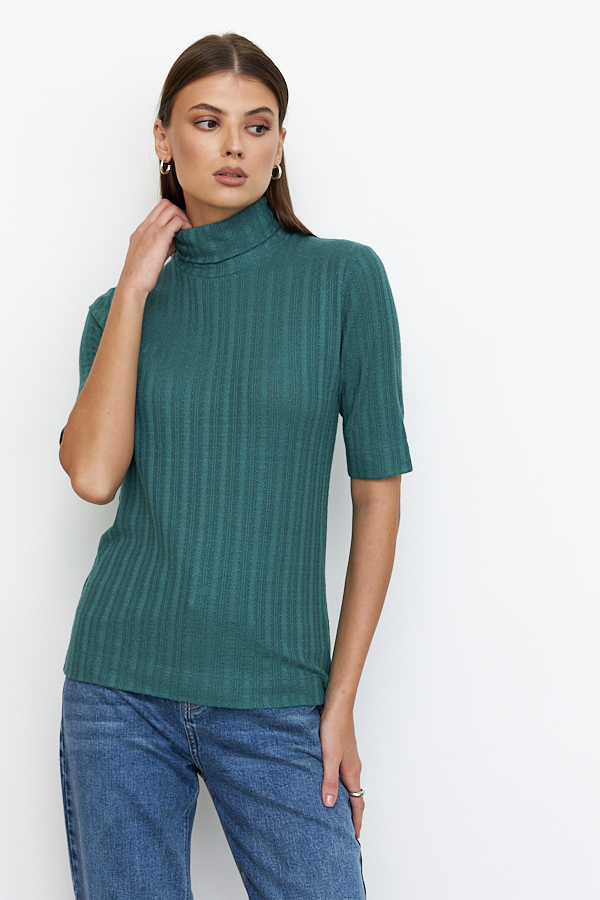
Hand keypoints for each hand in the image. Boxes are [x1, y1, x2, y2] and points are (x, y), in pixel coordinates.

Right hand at [117, 198, 192, 296]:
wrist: (132, 283)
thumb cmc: (141, 275)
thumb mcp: (151, 256)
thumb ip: (163, 246)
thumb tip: (177, 241)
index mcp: (141, 230)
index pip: (158, 210)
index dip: (172, 216)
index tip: (179, 229)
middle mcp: (145, 226)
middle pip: (165, 204)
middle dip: (179, 213)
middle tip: (186, 228)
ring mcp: (152, 230)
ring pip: (172, 208)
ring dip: (184, 218)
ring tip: (188, 233)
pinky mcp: (160, 237)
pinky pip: (177, 221)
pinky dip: (186, 226)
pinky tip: (189, 238)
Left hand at [318, 705, 364, 838]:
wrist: (337, 707)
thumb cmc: (334, 729)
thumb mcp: (329, 757)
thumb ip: (329, 781)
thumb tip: (329, 805)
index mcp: (352, 772)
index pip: (357, 802)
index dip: (356, 820)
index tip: (355, 836)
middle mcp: (353, 767)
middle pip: (356, 795)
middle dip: (353, 813)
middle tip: (347, 829)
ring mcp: (349, 759)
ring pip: (350, 785)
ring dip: (347, 800)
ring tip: (338, 811)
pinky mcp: (343, 752)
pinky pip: (345, 775)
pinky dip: (341, 786)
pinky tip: (331, 784)